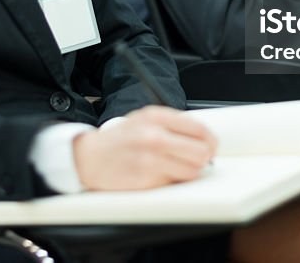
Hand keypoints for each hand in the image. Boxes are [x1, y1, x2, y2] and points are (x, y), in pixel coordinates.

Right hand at [73, 106, 216, 190]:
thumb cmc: (119, 140)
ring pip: (192, 170)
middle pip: (201, 151)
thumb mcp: (144, 119)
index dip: (210, 140)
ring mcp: (150, 159)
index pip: (199, 129)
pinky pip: (175, 183)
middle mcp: (154, 136)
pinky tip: (159, 173)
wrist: (89, 157)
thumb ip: (172, 124)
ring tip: (174, 166)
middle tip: (196, 159)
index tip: (210, 146)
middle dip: (203, 157)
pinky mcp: (147, 179)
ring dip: (188, 171)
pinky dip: (172, 180)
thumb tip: (202, 138)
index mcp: (155, 117)